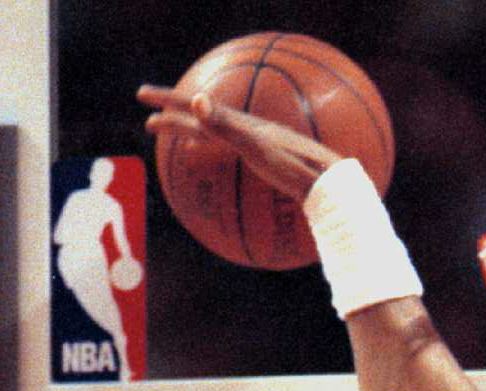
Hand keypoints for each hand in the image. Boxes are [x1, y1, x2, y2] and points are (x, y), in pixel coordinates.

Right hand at [137, 85, 340, 202]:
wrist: (328, 183)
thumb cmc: (293, 168)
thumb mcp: (256, 146)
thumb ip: (225, 125)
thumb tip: (197, 100)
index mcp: (237, 124)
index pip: (194, 108)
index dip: (167, 102)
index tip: (141, 95)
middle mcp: (244, 128)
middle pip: (199, 119)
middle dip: (172, 117)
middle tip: (147, 119)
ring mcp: (254, 140)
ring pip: (212, 132)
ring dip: (189, 130)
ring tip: (174, 132)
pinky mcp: (263, 154)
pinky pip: (228, 146)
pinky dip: (212, 144)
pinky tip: (209, 148)